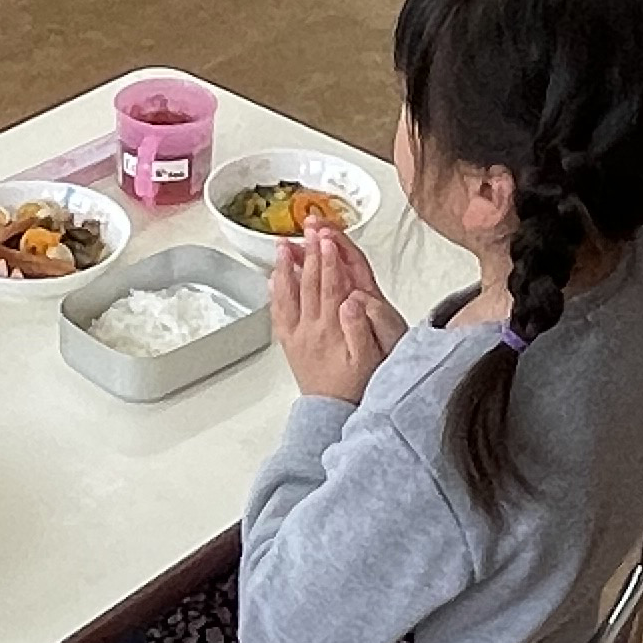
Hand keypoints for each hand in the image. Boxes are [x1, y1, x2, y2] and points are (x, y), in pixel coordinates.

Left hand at [269, 225, 392, 403]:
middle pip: (308, 282)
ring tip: (283, 245)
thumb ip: (361, 327)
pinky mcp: (289, 342)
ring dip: (286, 267)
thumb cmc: (355, 386)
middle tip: (308, 229)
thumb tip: (353, 300)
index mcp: (332, 328)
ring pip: (288, 294)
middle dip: (309, 252)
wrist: (333, 412)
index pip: (330, 285)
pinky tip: (274, 279)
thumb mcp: (368, 359)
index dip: (329, 259)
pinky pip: (278, 313)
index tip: (328, 237)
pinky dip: (276, 292)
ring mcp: (297, 334)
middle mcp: (311, 328)